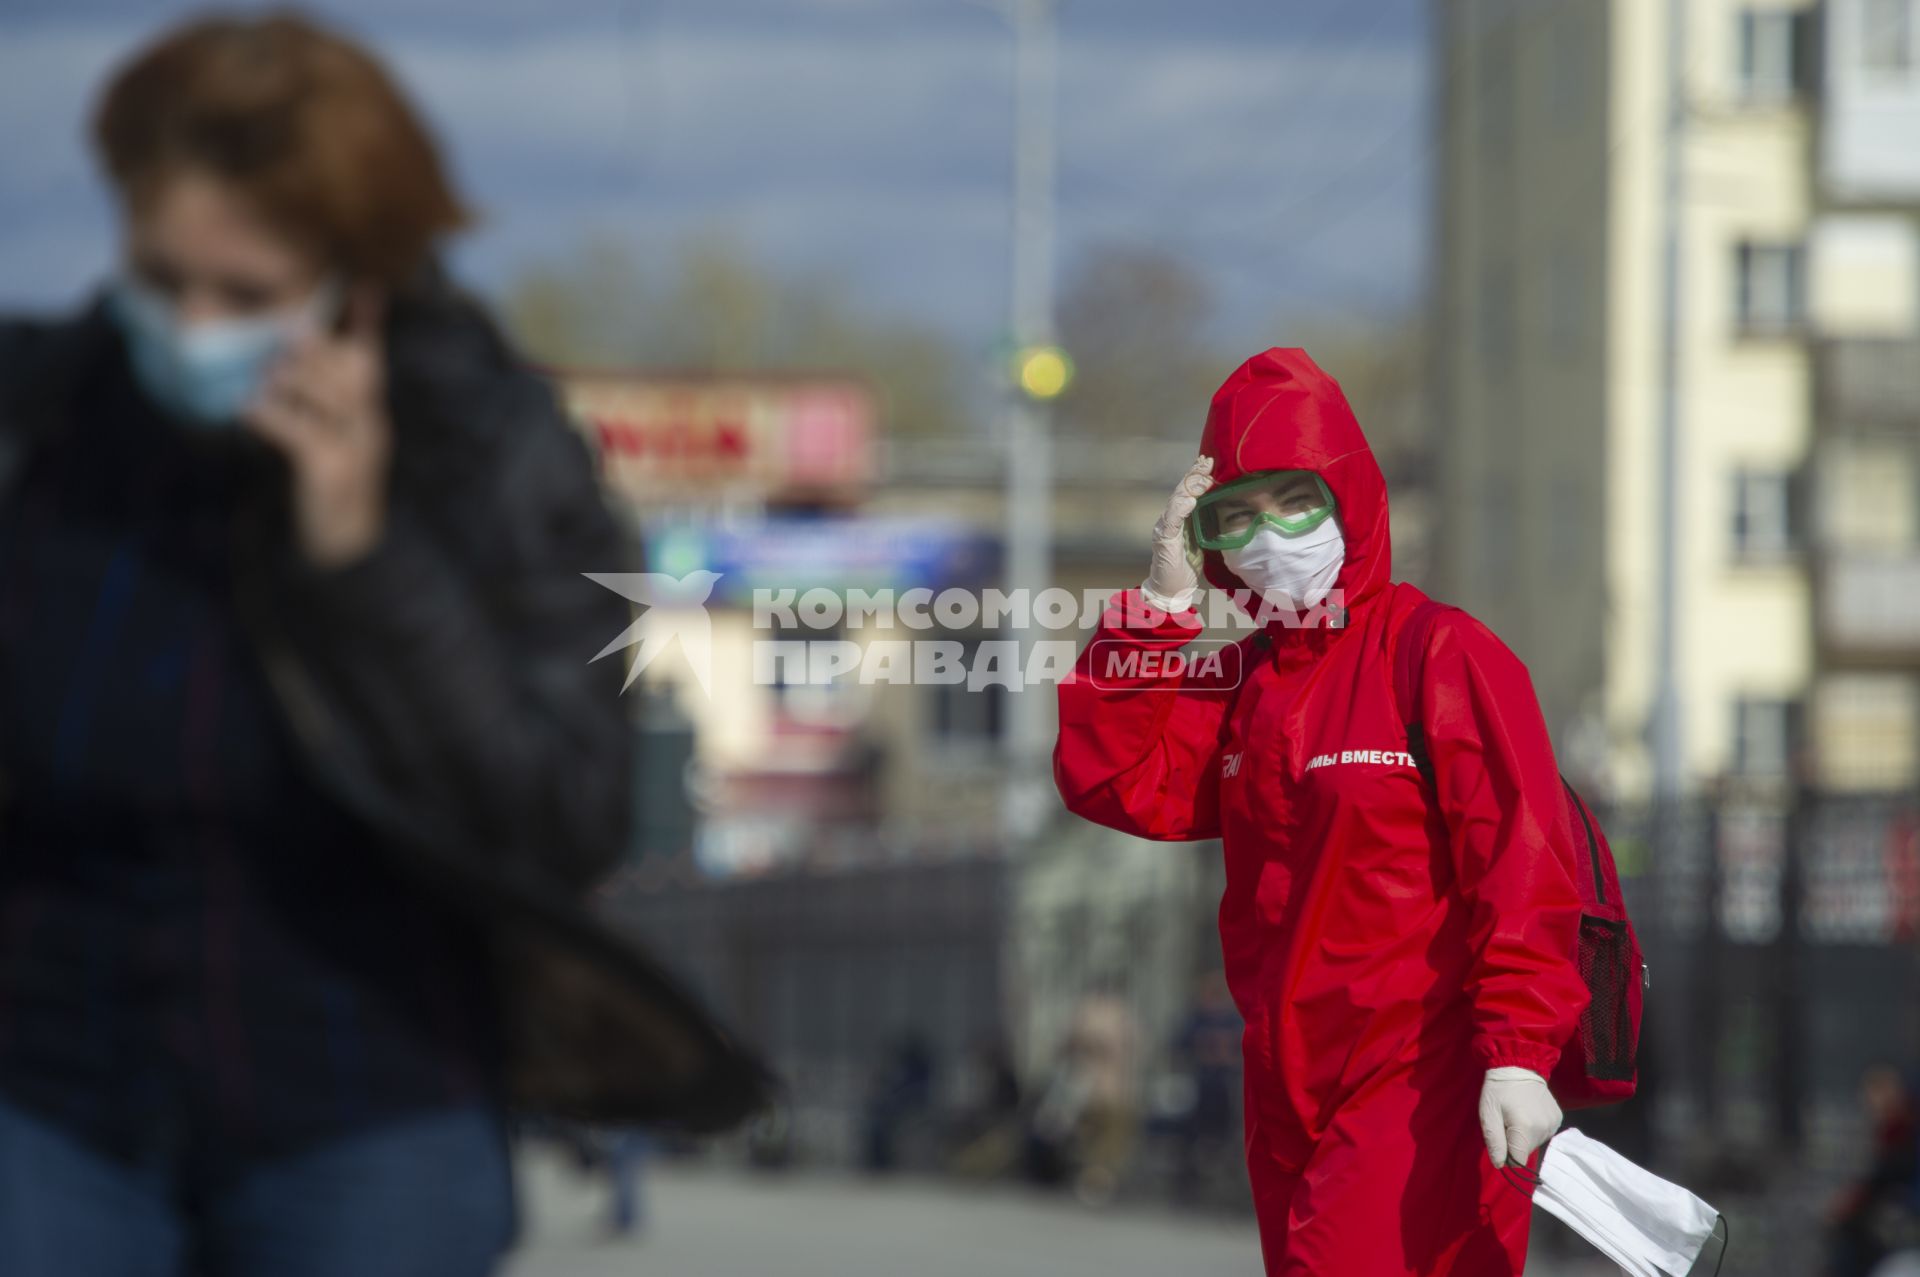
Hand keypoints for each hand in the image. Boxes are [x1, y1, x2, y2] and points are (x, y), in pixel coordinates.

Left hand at [244, 284, 392, 568]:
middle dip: (319, 352)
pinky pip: (301, 433)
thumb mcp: (327, 442)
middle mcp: (370, 427)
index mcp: (370, 416)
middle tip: (287, 337)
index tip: (364, 287)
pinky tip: (247, 410)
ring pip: (330, 398)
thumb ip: (313, 407)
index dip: (367, 325)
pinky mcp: (331, 470)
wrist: (344, 549)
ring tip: (265, 377)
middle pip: (352, 373)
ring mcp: (356, 449)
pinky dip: (272, 417)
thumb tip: (277, 369)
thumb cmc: (327, 488)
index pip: (371, 362)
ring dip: (294, 382)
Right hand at [1142, 455, 1212, 611]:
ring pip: (1176, 501)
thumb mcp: (1201, 542)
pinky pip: (1171, 521)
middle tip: (1207, 460)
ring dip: (1190, 487)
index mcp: (1179, 519)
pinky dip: (1180, 509)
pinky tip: (1189, 500)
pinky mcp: (1163, 540)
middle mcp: (1169, 519)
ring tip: (1202, 476)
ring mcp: (1164, 529)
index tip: (1209, 463)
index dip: (1197, 476)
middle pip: (1181, 491)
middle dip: (1194, 474)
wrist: (1170, 592)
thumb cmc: (1185, 568)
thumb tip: (1225, 509)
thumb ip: (1206, 525)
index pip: (1188, 492)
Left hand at [1479, 1066, 1560, 1167]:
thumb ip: (1494, 1141)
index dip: (1506, 1153)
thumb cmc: (1498, 1090)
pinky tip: (1529, 1112)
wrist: (1519, 1066)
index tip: (1501, 1137)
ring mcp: (1554, 1123)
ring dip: (1525, 1135)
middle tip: (1507, 1121)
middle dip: (1514, 1142)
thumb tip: (1500, 1165)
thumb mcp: (1488, 1114)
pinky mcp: (1558, 1118)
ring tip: (1518, 1114)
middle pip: (1526, 1151)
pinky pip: (1544, 1133)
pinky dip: (1535, 1128)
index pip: (1518, 1160)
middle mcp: (1543, 1128)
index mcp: (1525, 1128)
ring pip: (1535, 1143)